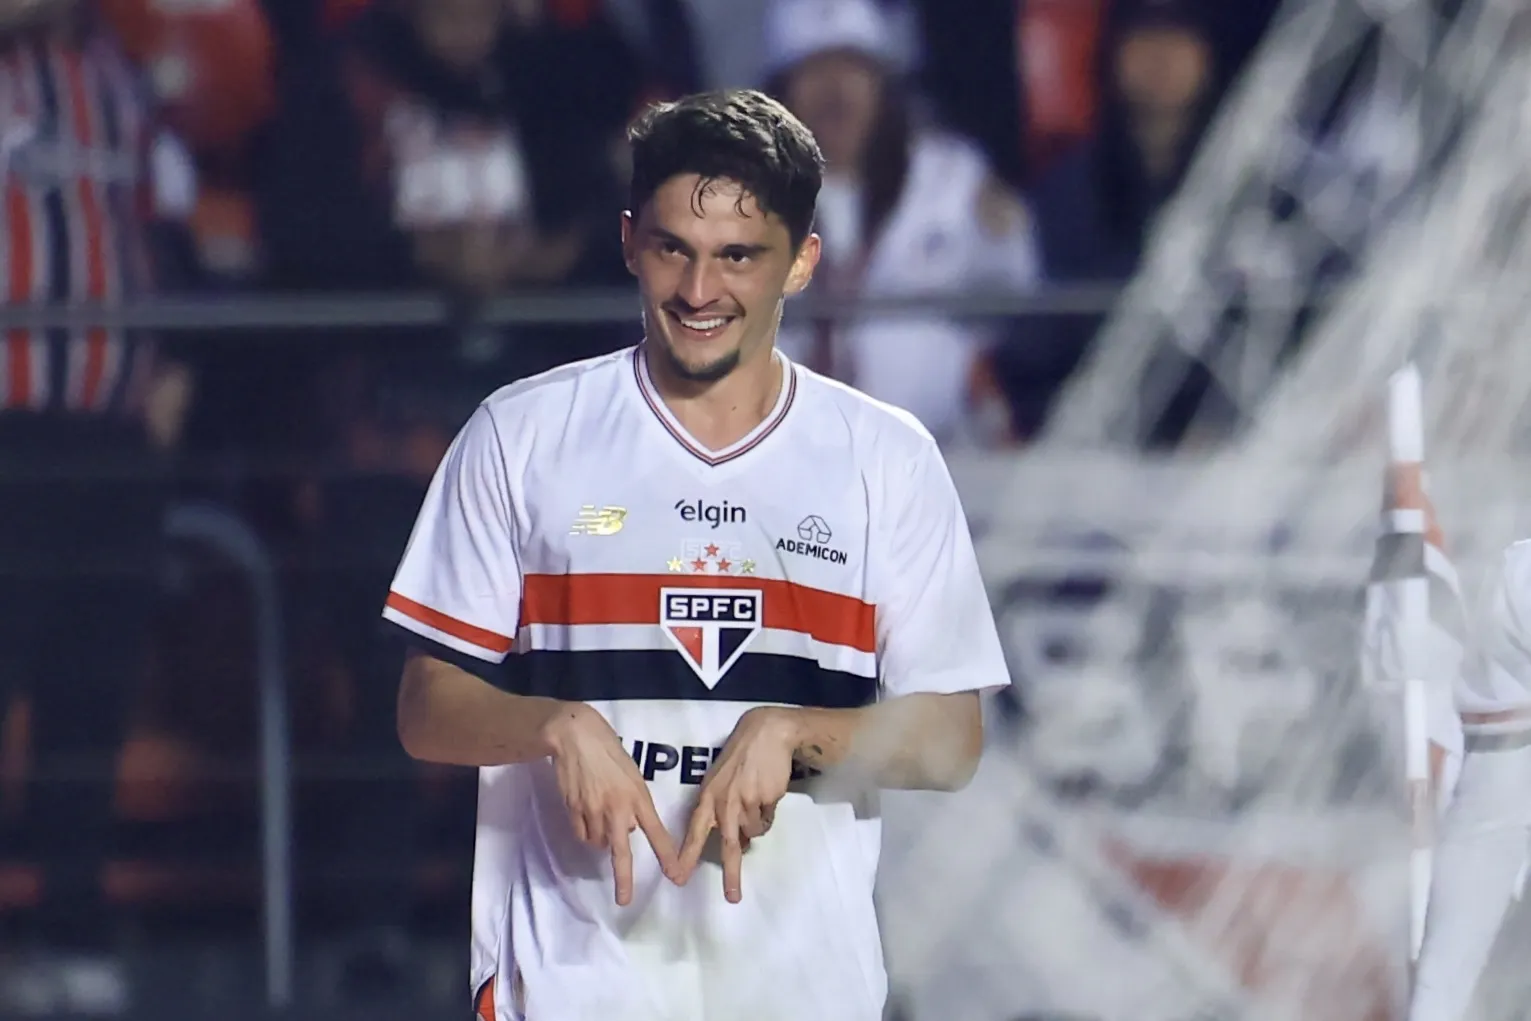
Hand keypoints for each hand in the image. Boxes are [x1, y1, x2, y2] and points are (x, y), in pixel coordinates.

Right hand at [544, 705, 679, 905]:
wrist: (577, 737)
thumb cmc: (610, 753)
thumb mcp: (632, 776)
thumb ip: (634, 803)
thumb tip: (628, 831)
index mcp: (638, 796)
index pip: (656, 832)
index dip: (666, 855)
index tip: (675, 875)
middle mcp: (617, 807)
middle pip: (621, 852)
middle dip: (623, 879)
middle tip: (624, 900)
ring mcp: (594, 810)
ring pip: (599, 843)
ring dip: (602, 840)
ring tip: (602, 816)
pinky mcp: (574, 810)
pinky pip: (582, 834)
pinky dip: (586, 832)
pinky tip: (587, 815)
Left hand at [677, 707, 800, 902]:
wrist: (765, 734)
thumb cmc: (739, 759)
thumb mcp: (720, 782)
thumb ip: (721, 810)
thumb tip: (737, 843)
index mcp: (707, 798)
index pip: (694, 832)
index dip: (686, 856)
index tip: (677, 878)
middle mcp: (724, 802)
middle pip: (728, 845)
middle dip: (731, 874)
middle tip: (732, 897)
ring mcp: (747, 801)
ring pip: (753, 832)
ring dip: (756, 825)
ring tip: (756, 800)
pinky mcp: (766, 798)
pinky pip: (768, 819)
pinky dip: (768, 812)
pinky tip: (766, 792)